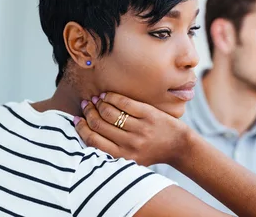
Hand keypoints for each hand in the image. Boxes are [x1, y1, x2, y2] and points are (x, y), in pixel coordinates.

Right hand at [74, 92, 190, 166]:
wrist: (178, 146)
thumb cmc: (151, 151)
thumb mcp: (131, 159)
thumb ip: (112, 151)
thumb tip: (86, 133)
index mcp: (122, 157)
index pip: (93, 141)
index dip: (82, 128)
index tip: (77, 119)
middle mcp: (130, 144)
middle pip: (99, 124)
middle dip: (89, 112)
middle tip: (86, 105)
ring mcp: (140, 128)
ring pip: (110, 112)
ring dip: (99, 103)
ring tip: (96, 100)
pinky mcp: (149, 115)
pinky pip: (125, 103)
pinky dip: (112, 97)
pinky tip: (108, 95)